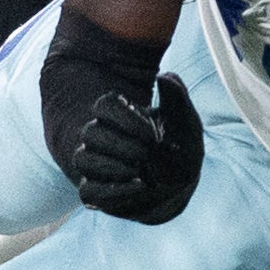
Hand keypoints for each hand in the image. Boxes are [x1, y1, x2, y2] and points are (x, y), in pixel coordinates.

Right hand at [70, 74, 203, 224]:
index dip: (126, 119)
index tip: (153, 134)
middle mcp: (102, 137)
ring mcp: (96, 164)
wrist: (181, 183)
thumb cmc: (180, 145)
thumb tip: (164, 77)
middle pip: (91, 133)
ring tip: (139, 170)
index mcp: (120, 115)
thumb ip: (177, 97)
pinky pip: (88, 192)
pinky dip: (112, 191)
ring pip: (82, 160)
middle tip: (148, 154)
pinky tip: (140, 186)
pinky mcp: (97, 191)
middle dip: (121, 145)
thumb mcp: (186, 121)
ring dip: (111, 166)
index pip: (104, 105)